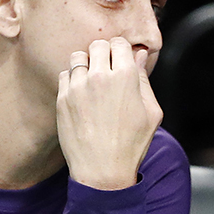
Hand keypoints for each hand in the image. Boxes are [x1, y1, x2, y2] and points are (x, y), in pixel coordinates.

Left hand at [56, 37, 162, 190]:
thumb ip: (144, 79)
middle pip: (97, 45)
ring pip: (78, 57)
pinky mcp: (62, 98)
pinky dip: (73, 79)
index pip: (119, 43)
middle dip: (104, 54)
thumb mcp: (151, 112)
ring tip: (93, 81)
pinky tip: (82, 93)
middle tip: (108, 70)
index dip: (122, 50)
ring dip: (86, 64)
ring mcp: (78, 87)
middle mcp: (99, 77)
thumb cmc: (131, 145)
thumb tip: (139, 56)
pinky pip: (65, 74)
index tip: (122, 60)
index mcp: (125, 77)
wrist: (102, 171)